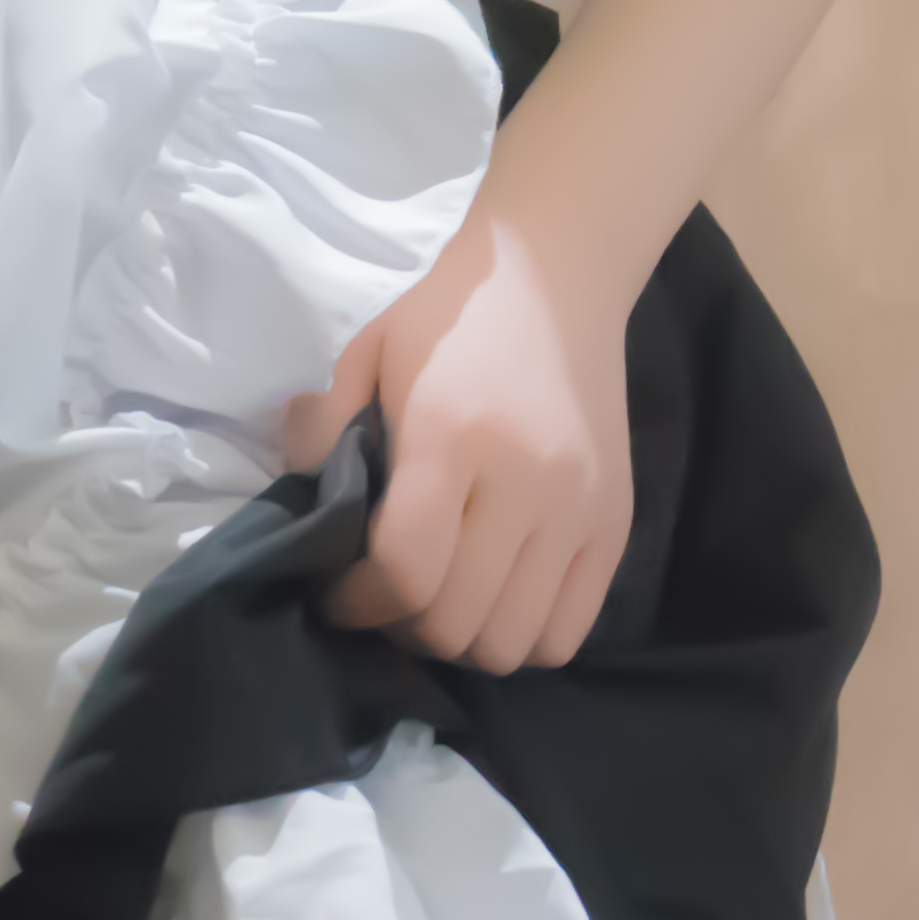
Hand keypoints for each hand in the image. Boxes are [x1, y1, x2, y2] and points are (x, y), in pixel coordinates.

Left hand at [276, 205, 633, 671]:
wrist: (558, 276)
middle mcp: (528, 483)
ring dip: (464, 640)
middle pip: (457, 621)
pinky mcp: (616, 526)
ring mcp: (581, 511)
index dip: (358, 603)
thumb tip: (302, 518)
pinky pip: (568, 632)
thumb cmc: (452, 319)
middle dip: (403, 628)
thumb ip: (322, 434)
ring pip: (512, 643)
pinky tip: (496, 599)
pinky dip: (523, 638)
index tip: (338, 592)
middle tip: (386, 597)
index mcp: (453, 437)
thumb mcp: (367, 354)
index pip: (405, 571)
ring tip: (443, 602)